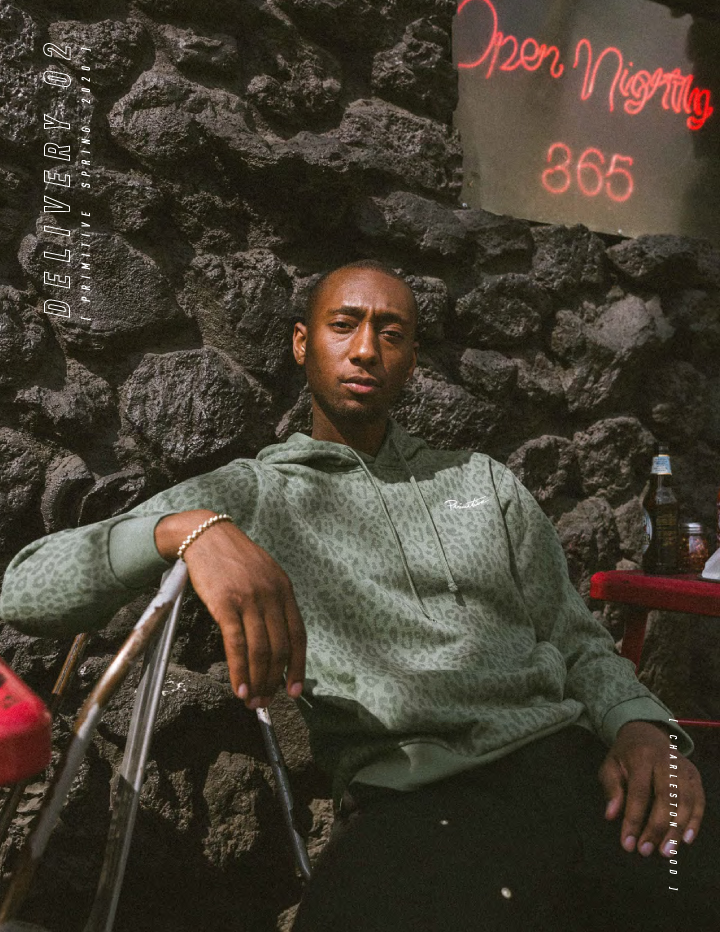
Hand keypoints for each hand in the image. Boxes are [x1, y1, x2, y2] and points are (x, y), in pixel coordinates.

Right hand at [155, 510, 306, 709]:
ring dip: (257, 682)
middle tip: (267, 701)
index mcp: (284, 589)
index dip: (298, 666)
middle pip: (279, 649)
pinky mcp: (225, 604)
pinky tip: (239, 688)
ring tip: (252, 701)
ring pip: (260, 651)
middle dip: (274, 681)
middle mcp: (271, 595)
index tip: (294, 689)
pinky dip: (239, 671)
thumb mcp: (264, 573)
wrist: (206, 535)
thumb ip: (273, 601)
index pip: (298, 636)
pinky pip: (236, 645)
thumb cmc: (233, 558)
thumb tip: (276, 639)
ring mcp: (249, 600)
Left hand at [599, 720, 704, 857]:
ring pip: (686, 801)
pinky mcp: (694, 775)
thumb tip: (611, 815)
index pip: (639, 792)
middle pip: (666, 798)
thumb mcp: (610, 765)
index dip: (634, 820)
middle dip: (657, 828)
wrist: (646, 732)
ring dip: (677, 829)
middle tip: (646, 851)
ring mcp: (683, 767)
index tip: (628, 843)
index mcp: (641, 756)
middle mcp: (666, 760)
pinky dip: (695, 821)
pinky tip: (686, 839)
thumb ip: (611, 789)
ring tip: (666, 851)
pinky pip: (699, 800)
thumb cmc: (625, 755)